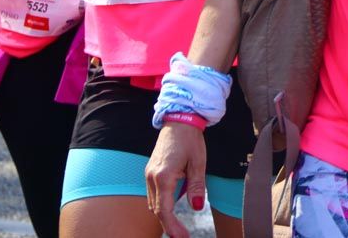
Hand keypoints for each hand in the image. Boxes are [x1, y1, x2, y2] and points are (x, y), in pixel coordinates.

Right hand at [146, 123, 207, 237]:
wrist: (179, 121)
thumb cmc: (190, 140)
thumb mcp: (199, 163)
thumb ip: (197, 186)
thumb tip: (198, 207)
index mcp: (164, 176)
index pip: (164, 210)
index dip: (172, 226)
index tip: (182, 237)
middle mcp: (152, 177)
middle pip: (157, 209)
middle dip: (169, 224)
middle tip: (183, 235)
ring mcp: (148, 174)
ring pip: (153, 203)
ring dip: (165, 214)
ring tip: (179, 226)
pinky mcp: (150, 172)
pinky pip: (154, 194)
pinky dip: (162, 203)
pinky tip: (173, 206)